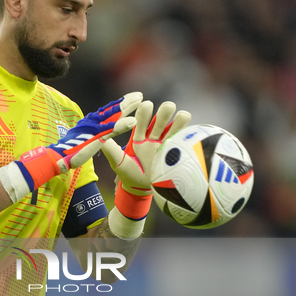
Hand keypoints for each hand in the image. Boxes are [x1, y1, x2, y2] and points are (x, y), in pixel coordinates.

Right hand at [0, 92, 142, 204]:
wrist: (53, 159)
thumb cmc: (64, 155)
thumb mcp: (79, 144)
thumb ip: (86, 138)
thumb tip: (88, 139)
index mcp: (88, 125)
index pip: (105, 113)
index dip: (117, 106)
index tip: (128, 100)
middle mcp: (91, 123)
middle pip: (111, 110)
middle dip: (125, 102)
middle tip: (139, 95)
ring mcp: (93, 130)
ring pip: (113, 116)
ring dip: (127, 108)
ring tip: (140, 100)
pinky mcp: (94, 139)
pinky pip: (111, 131)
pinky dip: (122, 126)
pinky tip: (132, 122)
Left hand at [102, 101, 190, 238]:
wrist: (143, 190)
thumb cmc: (129, 175)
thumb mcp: (119, 164)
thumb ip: (112, 151)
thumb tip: (101, 139)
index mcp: (139, 137)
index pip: (141, 121)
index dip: (144, 113)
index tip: (147, 104)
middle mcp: (153, 137)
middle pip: (159, 121)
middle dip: (163, 114)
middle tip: (167, 107)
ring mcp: (166, 144)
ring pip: (173, 128)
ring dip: (178, 120)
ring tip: (183, 115)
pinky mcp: (175, 152)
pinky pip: (182, 141)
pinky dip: (188, 134)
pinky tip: (194, 131)